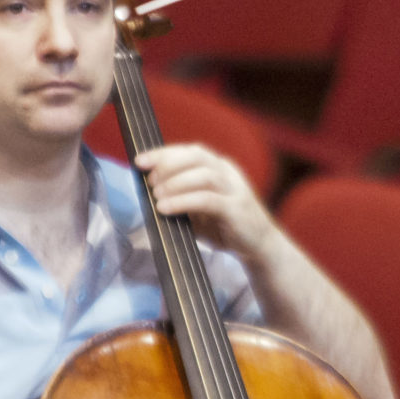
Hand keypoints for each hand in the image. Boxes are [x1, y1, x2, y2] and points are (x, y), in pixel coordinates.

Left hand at [134, 144, 274, 260]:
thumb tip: (148, 193)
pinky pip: (207, 199)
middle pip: (197, 156)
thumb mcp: (198, 209)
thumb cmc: (224, 226)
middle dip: (168, 163)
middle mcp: (228, 172)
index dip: (164, 153)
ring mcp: (235, 189)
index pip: (190, 151)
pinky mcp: (236, 208)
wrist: (259, 247)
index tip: (140, 160)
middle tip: (149, 180)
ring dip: (175, 183)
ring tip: (156, 195)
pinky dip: (183, 201)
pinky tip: (165, 208)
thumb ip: (180, 198)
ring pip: (203, 175)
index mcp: (219, 167)